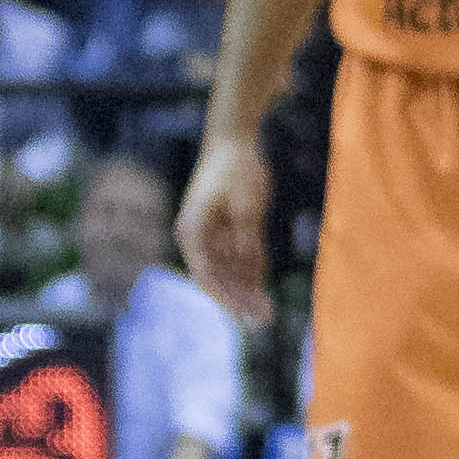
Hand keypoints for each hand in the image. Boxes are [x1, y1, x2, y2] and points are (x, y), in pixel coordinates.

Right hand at [178, 136, 268, 319]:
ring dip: (245, 288)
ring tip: (266, 310)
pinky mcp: (223, 225)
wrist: (234, 137)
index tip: (247, 316)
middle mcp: (196, 235)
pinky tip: (262, 285)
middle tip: (263, 320)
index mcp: (192, 231)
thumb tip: (250, 276)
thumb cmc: (237, 168)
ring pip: (227, 268)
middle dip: (240, 298)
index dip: (228, 298)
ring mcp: (209, 231)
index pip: (207, 276)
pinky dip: (249, 269)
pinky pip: (236, 254)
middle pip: (217, 276)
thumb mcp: (247, 208)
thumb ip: (247, 242)